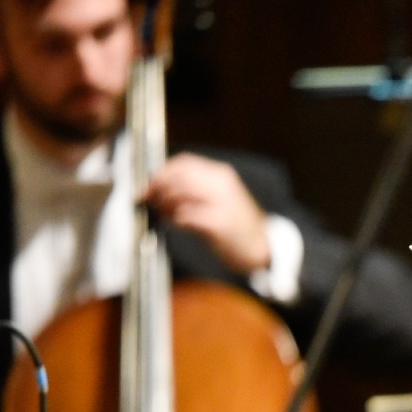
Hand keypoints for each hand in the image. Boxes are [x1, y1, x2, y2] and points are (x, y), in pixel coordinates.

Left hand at [143, 154, 270, 275]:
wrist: (263, 248)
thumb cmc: (237, 225)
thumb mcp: (220, 197)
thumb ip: (196, 188)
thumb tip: (160, 185)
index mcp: (222, 175)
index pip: (184, 163)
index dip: (162, 172)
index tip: (149, 184)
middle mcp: (222, 185)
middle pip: (179, 177)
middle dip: (158, 187)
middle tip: (148, 199)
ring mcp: (222, 204)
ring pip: (180, 194)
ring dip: (165, 204)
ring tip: (165, 214)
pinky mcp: (219, 224)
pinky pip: (187, 216)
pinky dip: (177, 220)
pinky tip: (178, 225)